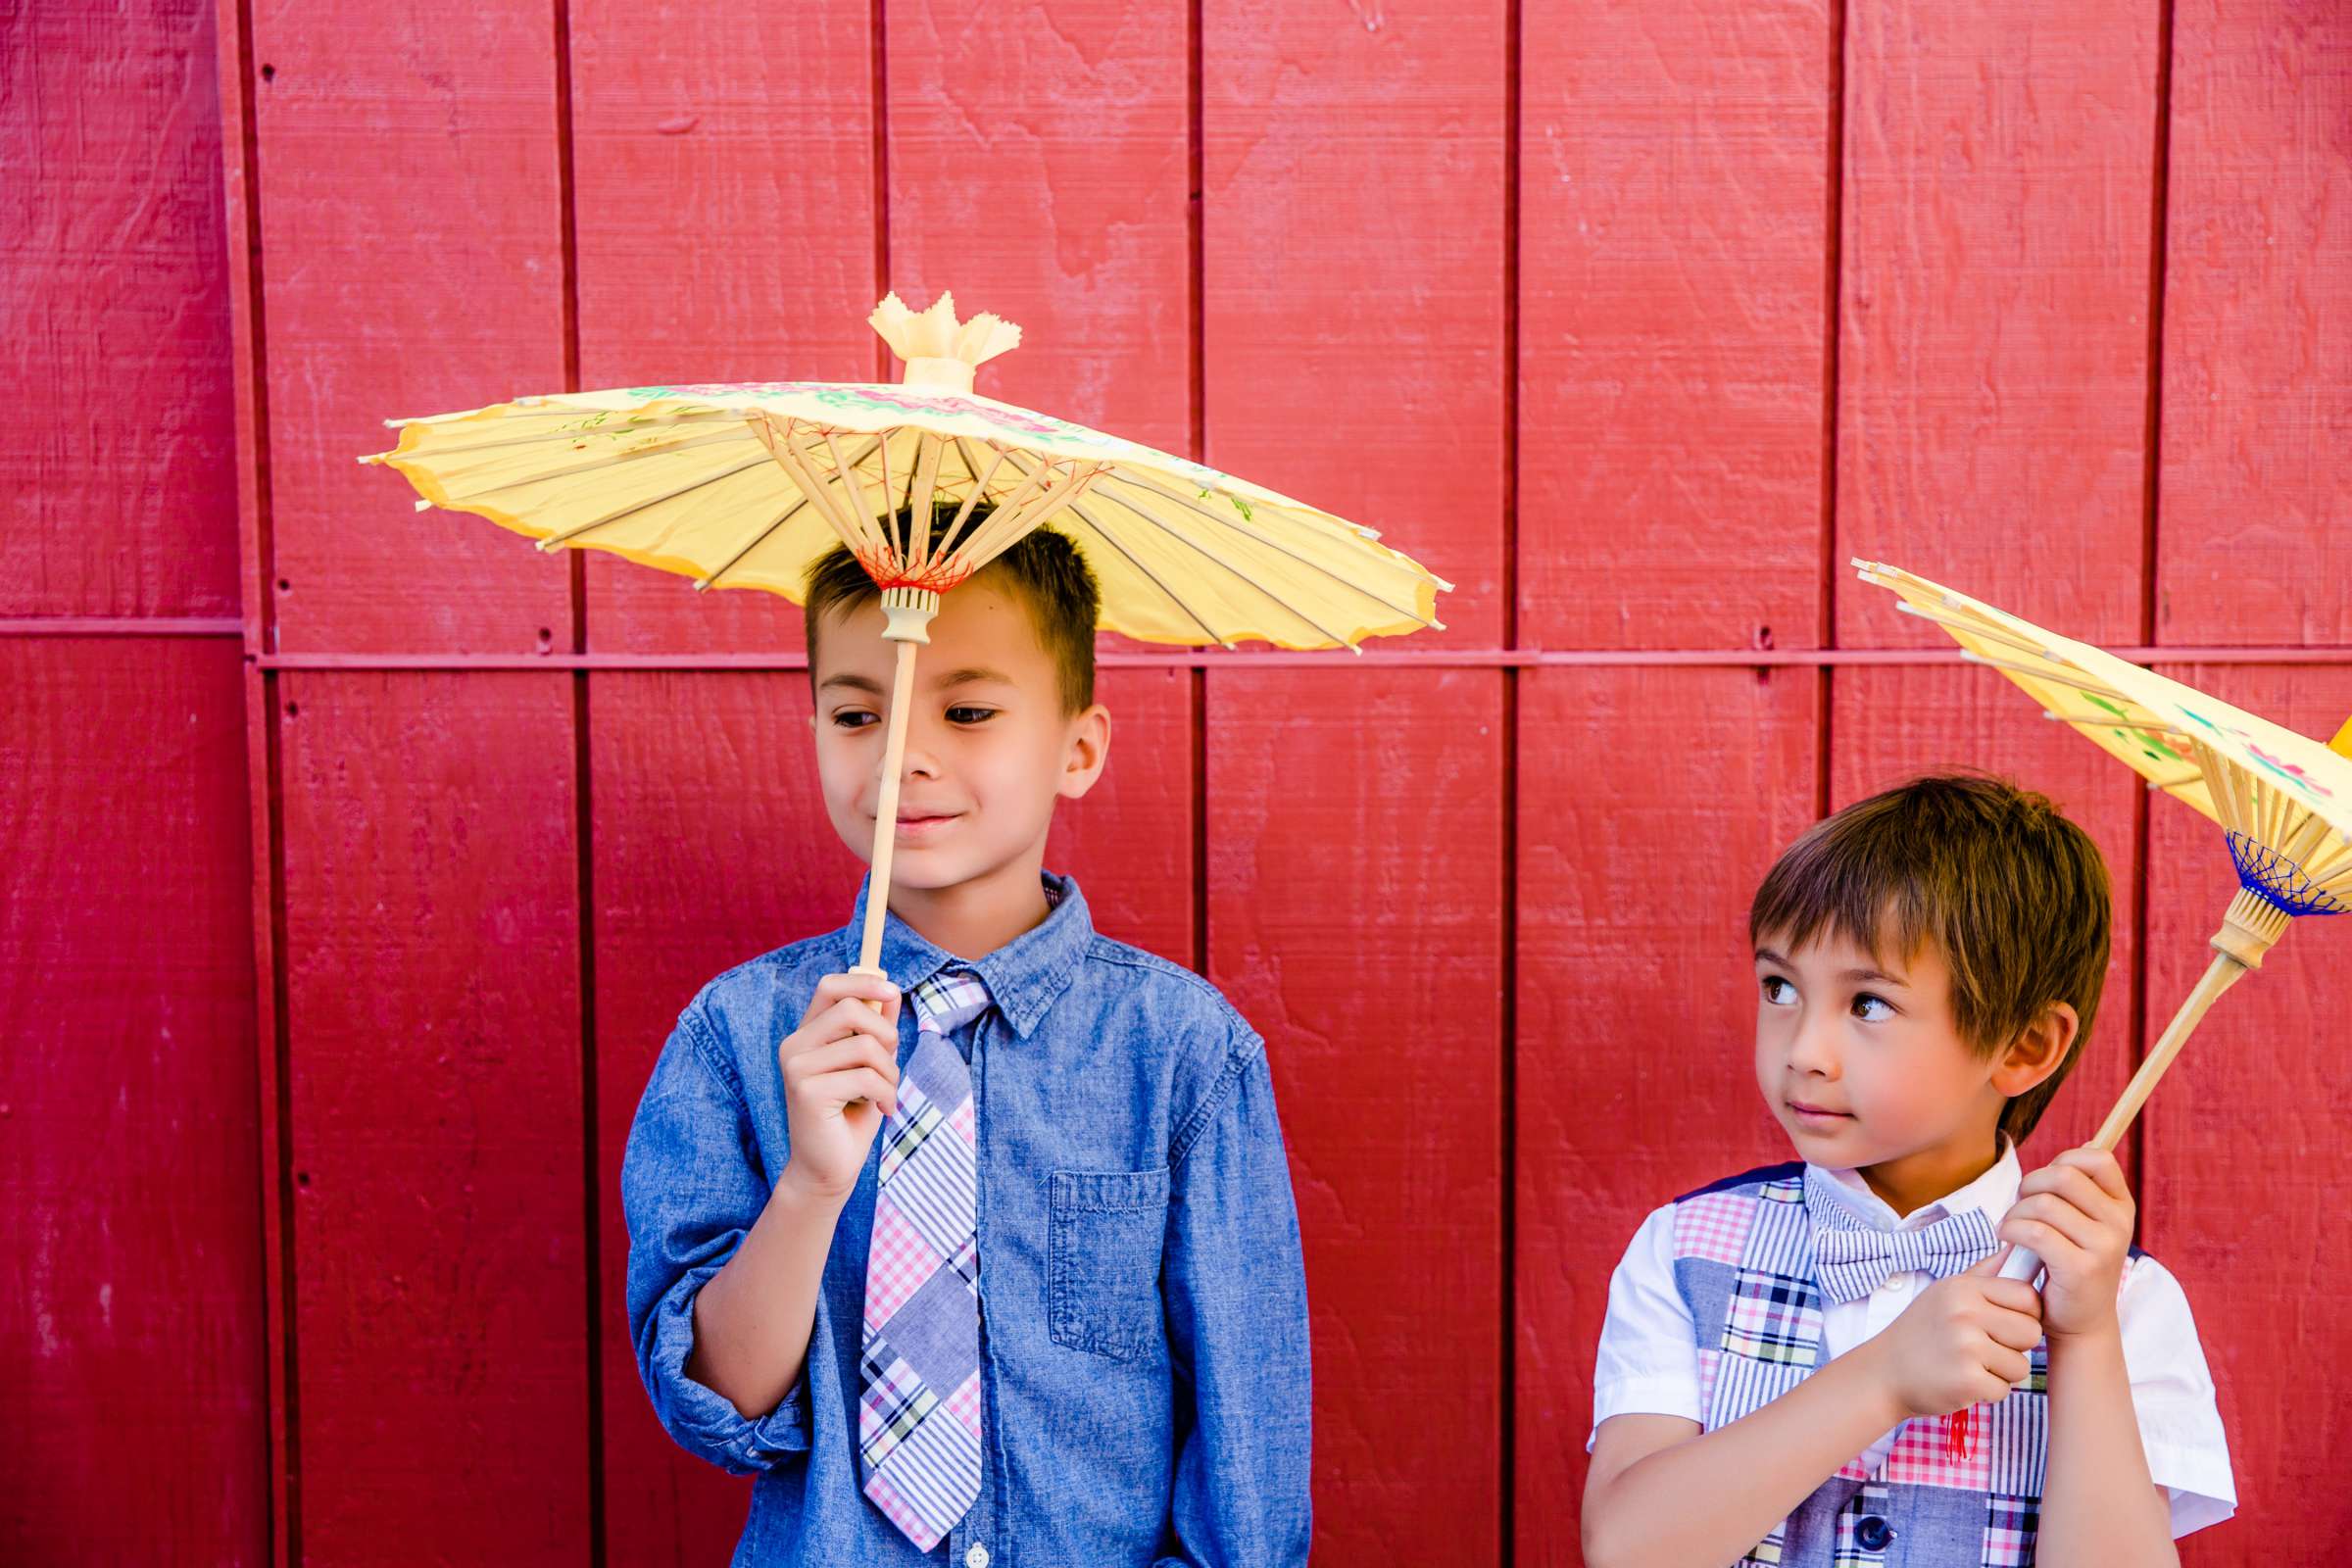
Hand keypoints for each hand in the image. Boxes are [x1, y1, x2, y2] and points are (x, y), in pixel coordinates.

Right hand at [775, 972, 902, 1202]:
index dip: (864, 980)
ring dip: (889, 1072)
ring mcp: (796, 1067)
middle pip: (852, 1008)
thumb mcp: (870, 1065)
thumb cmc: (852, 1114)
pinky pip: (866, 1077)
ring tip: (885, 1094)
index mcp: (807, 1035)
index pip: (830, 986)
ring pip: (865, 1046)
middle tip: (891, 1064)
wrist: (829, 1168)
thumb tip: (891, 992)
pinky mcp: (807, 1091)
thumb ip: (876, 1029)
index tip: (894, 991)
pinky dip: (886, 1093)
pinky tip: (883, 1110)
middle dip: (886, 1034)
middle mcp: (794, 1046)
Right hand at [1866, 1253, 2044, 1418]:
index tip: (2004, 1323)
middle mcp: (1964, 1313)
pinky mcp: (1968, 1381)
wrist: (1884, 1372)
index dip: (2024, 1314)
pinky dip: (1987, 1392)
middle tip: (1985, 1348)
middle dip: (2015, 1346)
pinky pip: (2005, 1390)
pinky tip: (1963, 1382)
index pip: (2027, 1296)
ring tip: (1970, 1365)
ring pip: (2022, 1365)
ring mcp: (1966, 1347)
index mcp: (1962, 1288)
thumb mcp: (1945, 1293)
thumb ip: (1984, 1274)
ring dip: (2001, 1372)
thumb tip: (2016, 1248)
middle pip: (2031, 1332)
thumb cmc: (1921, 1332)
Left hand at [1999, 1146, 2132, 1340]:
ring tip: (2011, 1228)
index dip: (2063, 1160)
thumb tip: (2088, 1142)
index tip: (2046, 1184)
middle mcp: (2119, 1224)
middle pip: (2063, 1175)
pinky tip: (2007, 1239)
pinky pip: (2034, 1232)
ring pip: (2044, 1203)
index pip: (2098, 1158)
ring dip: (2015, 1212)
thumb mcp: (2084, 1223)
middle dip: (2029, 1186)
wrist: (2078, 1323)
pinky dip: (2011, 1230)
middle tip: (2021, 1208)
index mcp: (2121, 1206)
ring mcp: (2104, 1247)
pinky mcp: (2081, 1268)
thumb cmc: (2068, 1264)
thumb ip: (2081, 1189)